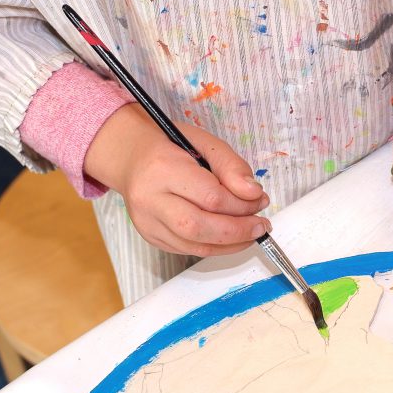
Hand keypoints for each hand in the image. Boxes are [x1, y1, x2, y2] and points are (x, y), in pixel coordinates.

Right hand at [85, 103, 270, 256]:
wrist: (131, 158)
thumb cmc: (170, 147)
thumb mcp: (204, 142)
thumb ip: (231, 165)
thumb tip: (253, 193)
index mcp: (163, 168)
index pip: (211, 197)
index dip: (242, 204)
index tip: (260, 200)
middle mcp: (149, 199)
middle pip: (199, 227)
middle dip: (238, 231)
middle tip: (261, 225)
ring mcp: (146, 222)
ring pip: (194, 245)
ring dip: (230, 244)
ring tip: (251, 232)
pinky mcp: (150, 237)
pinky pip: (187, 250)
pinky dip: (215, 247)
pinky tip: (230, 238)